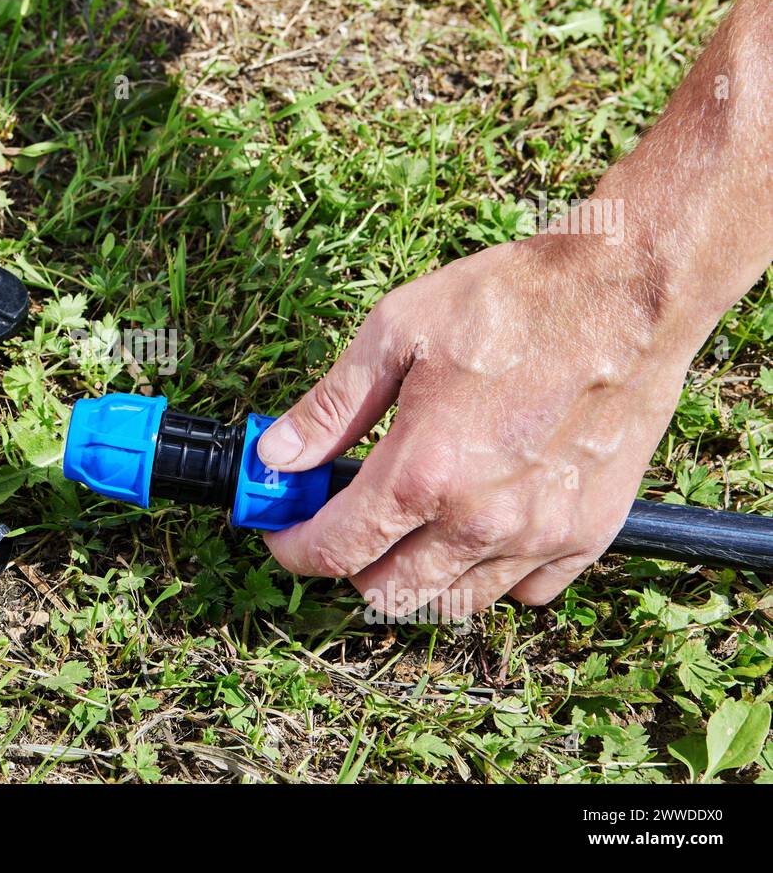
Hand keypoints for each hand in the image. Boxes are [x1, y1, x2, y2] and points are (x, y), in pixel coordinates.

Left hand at [256, 223, 702, 618]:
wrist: (625, 293)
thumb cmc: (510, 303)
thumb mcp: (396, 334)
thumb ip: (330, 408)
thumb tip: (273, 455)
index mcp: (422, 473)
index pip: (336, 551)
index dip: (294, 549)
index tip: (285, 534)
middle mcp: (479, 521)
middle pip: (389, 595)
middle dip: (351, 568)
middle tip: (346, 525)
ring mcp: (538, 535)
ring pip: (454, 603)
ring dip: (417, 577)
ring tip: (409, 528)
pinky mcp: (588, 534)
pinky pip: (525, 592)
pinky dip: (491, 573)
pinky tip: (479, 526)